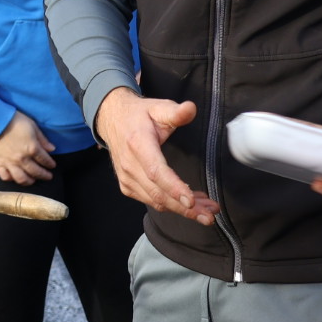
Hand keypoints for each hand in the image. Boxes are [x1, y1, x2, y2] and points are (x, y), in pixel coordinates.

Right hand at [0, 111, 56, 184]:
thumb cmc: (12, 120)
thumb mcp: (32, 125)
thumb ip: (42, 139)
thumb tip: (51, 149)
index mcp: (32, 148)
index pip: (45, 160)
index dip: (50, 164)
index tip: (52, 165)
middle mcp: (22, 159)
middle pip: (36, 172)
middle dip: (44, 175)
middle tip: (48, 176)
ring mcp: (9, 163)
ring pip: (22, 178)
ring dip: (29, 181)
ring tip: (33, 180)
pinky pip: (5, 177)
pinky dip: (11, 179)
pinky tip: (15, 177)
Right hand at [94, 87, 219, 223]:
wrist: (112, 120)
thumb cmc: (138, 115)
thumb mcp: (158, 107)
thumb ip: (175, 111)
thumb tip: (191, 109)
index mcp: (138, 144)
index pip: (156, 171)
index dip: (174, 188)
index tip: (190, 200)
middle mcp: (130, 165)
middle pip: (159, 193)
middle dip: (186, 208)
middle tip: (210, 214)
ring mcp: (127, 178)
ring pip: (157, 201)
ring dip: (182, 209)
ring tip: (207, 210)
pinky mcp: (128, 186)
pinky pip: (151, 201)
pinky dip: (171, 205)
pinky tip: (189, 202)